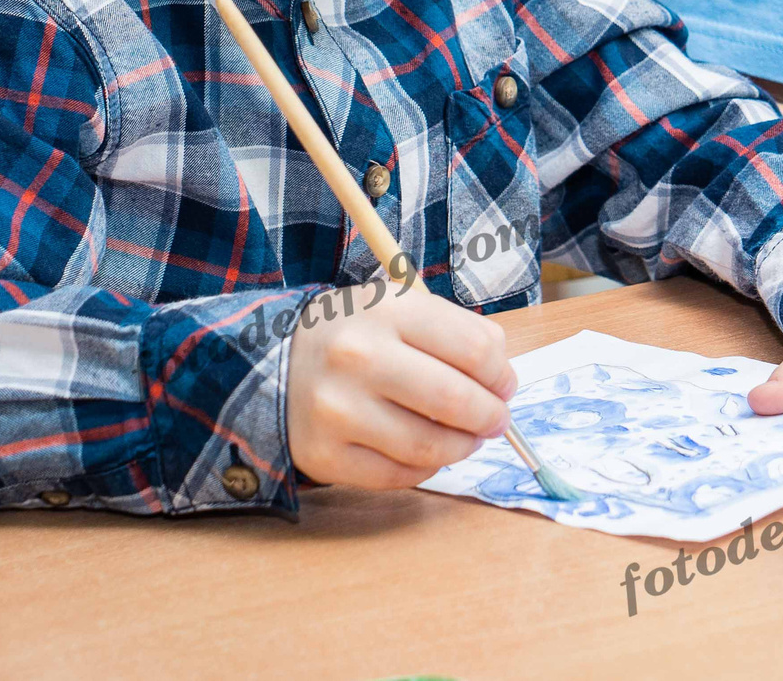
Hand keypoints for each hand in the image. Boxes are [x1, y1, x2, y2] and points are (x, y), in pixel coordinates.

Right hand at [285, 276, 518, 489]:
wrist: (278, 363)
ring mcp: (338, 410)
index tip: (505, 386)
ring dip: (462, 447)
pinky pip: (397, 474)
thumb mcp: (400, 309)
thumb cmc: (358, 335)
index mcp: (386, 310)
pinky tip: (428, 453)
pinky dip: (425, 468)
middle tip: (496, 421)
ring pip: (429, 446)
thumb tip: (502, 383)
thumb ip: (456, 334)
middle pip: (454, 400)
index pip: (474, 348)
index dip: (502, 375)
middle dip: (490, 417)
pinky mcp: (325, 455)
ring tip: (467, 439)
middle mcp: (358, 358)